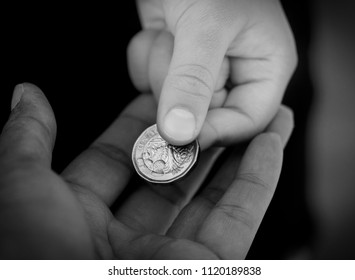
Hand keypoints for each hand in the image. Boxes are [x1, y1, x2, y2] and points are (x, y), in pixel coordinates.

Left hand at [0, 83, 292, 258]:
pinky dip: (258, 181)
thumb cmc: (37, 259)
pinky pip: (239, 220)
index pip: (119, 157)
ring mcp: (170, 255)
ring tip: (261, 112)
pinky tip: (272, 143)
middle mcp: (127, 238)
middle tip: (220, 97)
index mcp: (81, 218)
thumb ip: (27, 141)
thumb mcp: (23, 192)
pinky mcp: (208, 270)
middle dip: (198, 132)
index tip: (166, 89)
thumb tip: (27, 93)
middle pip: (173, 172)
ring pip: (212, 194)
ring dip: (238, 151)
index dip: (142, 120)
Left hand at [128, 0, 296, 148]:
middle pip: (205, 115)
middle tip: (175, 48)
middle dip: (179, 85)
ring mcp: (201, 71)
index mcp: (265, 68)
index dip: (216, 132)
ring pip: (172, 102)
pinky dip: (146, 56)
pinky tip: (158, 28)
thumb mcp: (207, 26)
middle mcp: (236, 74)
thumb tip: (181, 134)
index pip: (248, 122)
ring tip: (170, 28)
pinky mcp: (173, 63)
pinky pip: (150, 83)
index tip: (180, 133)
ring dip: (160, 65)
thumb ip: (194, 82)